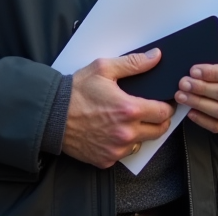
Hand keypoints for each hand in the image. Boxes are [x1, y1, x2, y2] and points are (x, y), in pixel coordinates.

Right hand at [62, 50, 175, 168]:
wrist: (51, 115)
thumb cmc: (76, 91)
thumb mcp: (103, 69)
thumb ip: (133, 63)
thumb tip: (155, 57)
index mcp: (129, 110)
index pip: (164, 113)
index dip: (166, 106)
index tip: (163, 103)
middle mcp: (126, 133)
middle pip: (159, 131)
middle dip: (158, 121)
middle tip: (149, 111)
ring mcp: (116, 149)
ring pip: (142, 143)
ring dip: (140, 133)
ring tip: (127, 121)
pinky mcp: (105, 160)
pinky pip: (123, 154)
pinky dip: (122, 144)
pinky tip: (112, 132)